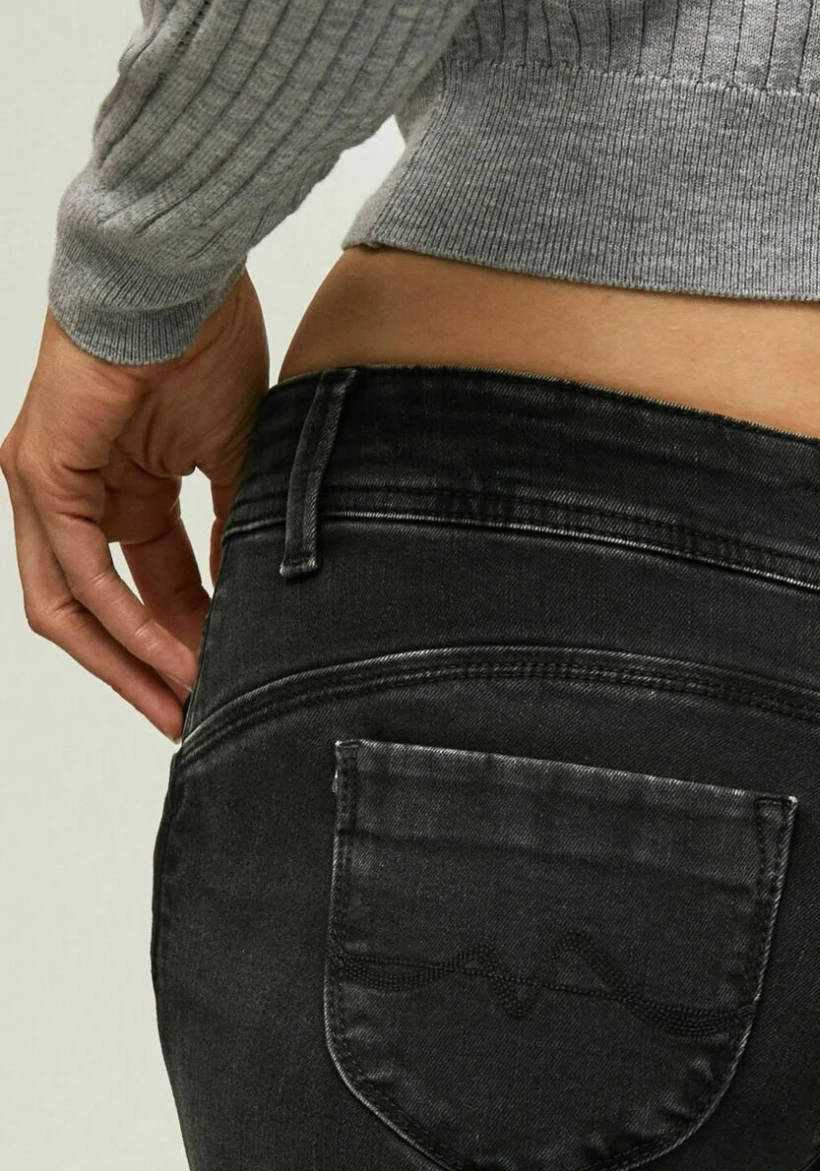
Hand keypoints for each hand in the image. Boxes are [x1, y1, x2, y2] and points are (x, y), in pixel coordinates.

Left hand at [2, 272, 268, 741]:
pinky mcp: (40, 473)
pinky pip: (82, 572)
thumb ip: (231, 536)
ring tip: (183, 703)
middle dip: (142, 673)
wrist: (179, 273)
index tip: (222, 689)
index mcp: (118, 487)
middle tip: (190, 719)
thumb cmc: (205, 337)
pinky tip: (172, 655)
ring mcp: (47, 484)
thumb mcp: (234, 463)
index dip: (182, 645)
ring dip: (130, 663)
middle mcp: (74, 491)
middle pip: (95, 613)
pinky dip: (126, 621)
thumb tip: (250, 604)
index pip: (144, 590)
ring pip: (74, 605)